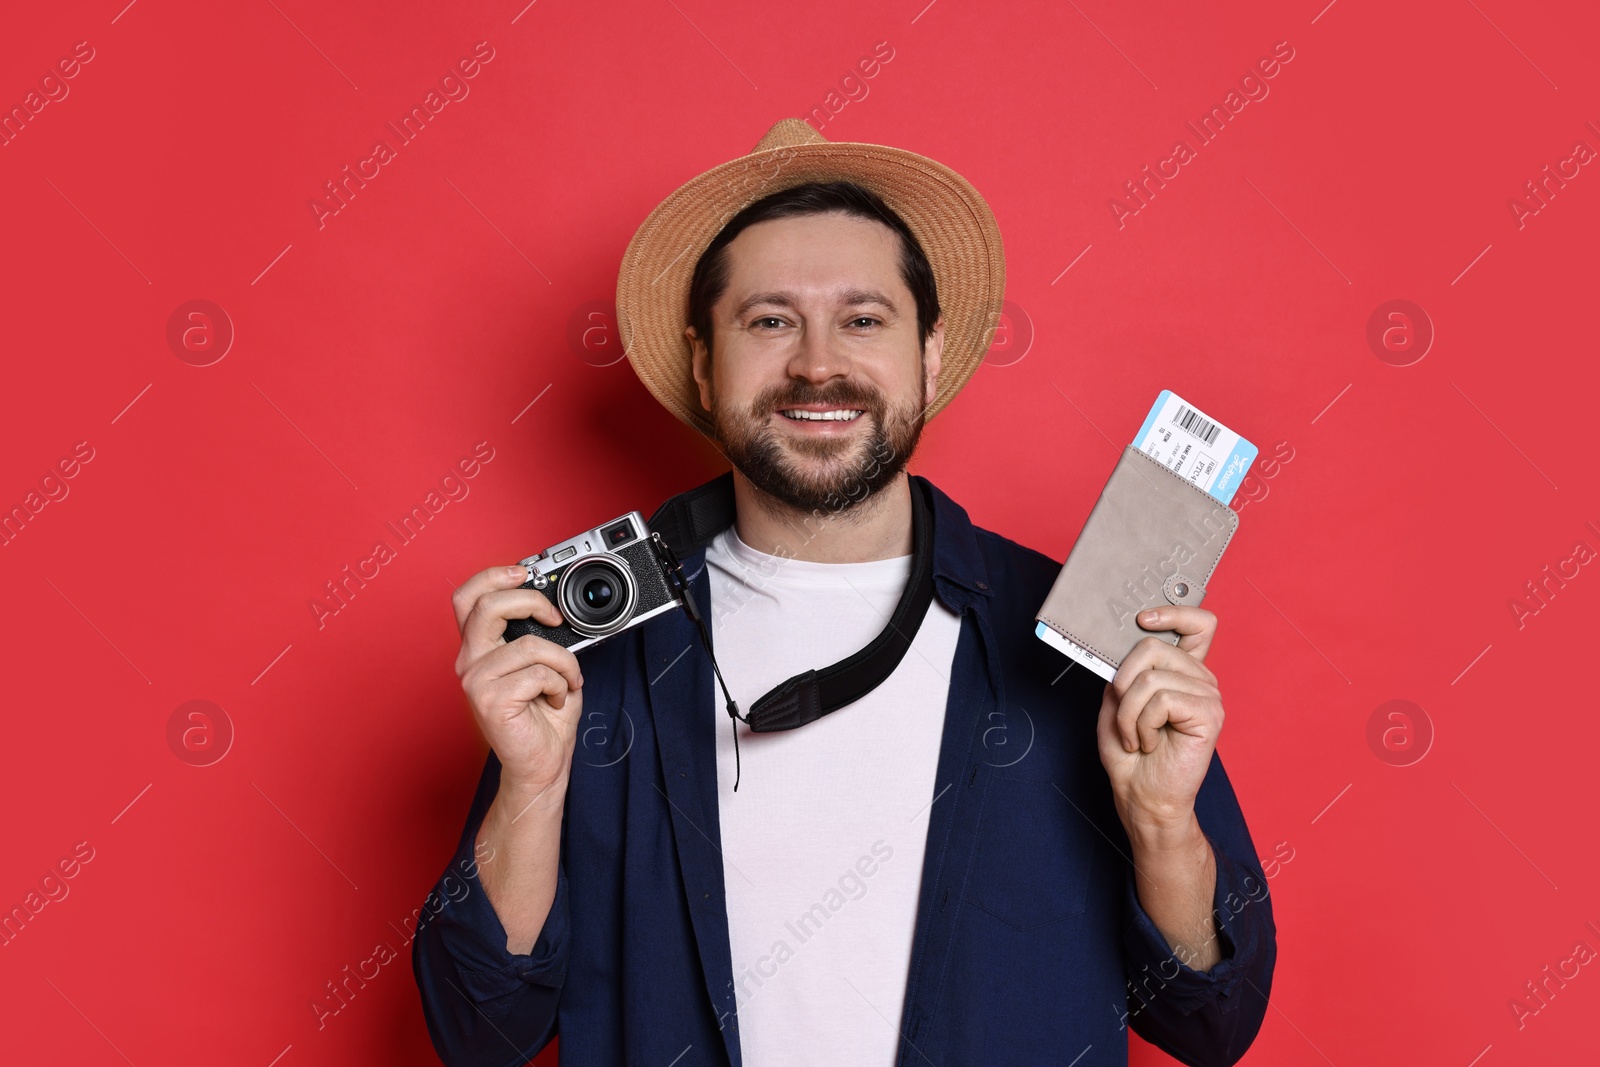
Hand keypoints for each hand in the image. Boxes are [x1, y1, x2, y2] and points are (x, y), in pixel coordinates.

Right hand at [453, 565, 584, 794]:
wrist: (541, 763)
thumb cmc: (543, 717)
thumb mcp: (543, 665)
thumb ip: (539, 636)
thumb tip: (555, 610)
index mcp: (479, 648)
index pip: (468, 598)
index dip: (493, 576)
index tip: (524, 573)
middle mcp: (470, 661)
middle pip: (489, 606)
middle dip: (532, 602)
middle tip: (556, 618)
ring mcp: (476, 681)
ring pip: (530, 644)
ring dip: (563, 662)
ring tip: (566, 681)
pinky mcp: (489, 700)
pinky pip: (539, 674)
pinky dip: (560, 685)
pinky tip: (556, 700)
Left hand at [1095, 605, 1223, 842]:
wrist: (1142, 795)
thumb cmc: (1130, 754)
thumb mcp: (1115, 703)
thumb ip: (1124, 671)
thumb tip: (1126, 643)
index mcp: (1181, 671)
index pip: (1198, 623)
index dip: (1174, 612)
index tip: (1142, 619)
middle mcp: (1200, 678)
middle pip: (1153, 646)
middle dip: (1122, 681)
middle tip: (1124, 716)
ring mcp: (1208, 695)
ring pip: (1150, 677)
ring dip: (1129, 713)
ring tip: (1137, 737)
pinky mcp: (1209, 714)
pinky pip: (1161, 699)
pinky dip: (1143, 724)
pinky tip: (1151, 743)